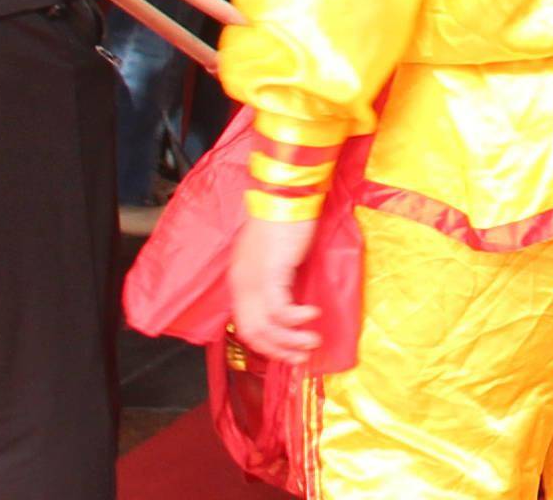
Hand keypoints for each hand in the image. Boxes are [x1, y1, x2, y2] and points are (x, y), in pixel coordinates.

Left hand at [230, 209, 323, 364]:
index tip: (289, 350)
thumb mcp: (276, 253)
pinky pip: (279, 311)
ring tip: (312, 342)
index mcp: (241, 280)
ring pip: (265, 327)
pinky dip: (295, 320)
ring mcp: (253, 281)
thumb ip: (276, 276)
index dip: (267, 343)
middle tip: (301, 357)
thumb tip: (290, 296)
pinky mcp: (270, 275)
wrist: (286, 194)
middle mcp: (242, 285)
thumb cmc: (285, 218)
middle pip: (253, 333)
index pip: (246, 324)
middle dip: (278, 350)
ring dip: (290, 341)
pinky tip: (312, 316)